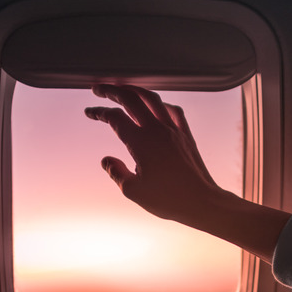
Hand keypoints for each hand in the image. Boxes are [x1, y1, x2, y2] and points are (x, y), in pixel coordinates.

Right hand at [85, 84, 290, 262]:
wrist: (201, 202)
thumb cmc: (170, 199)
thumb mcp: (133, 191)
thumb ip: (116, 172)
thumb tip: (107, 161)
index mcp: (141, 143)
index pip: (115, 118)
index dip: (100, 112)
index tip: (91, 112)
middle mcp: (157, 130)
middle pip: (131, 99)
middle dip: (112, 91)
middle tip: (100, 89)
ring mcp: (173, 130)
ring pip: (152, 99)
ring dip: (135, 90)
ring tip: (124, 90)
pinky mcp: (185, 134)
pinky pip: (173, 110)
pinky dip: (160, 103)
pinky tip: (156, 106)